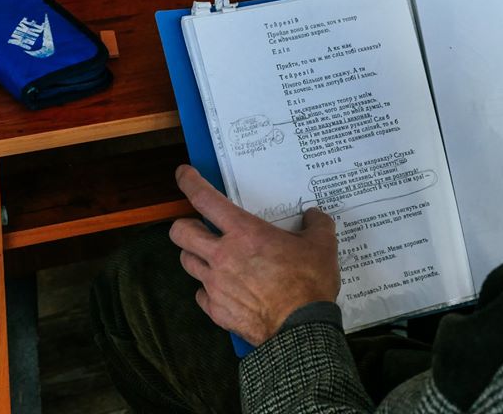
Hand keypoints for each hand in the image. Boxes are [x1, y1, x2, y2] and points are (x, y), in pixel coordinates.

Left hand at [169, 165, 339, 346]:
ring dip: (195, 256)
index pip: (205, 199)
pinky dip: (209, 289)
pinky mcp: (216, 309)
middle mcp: (222, 255)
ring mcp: (215, 284)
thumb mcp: (322, 245)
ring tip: (213, 257)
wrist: (301, 329)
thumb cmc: (309, 282)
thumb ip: (317, 224)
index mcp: (244, 232)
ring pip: (186, 262)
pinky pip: (201, 294)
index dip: (190, 182)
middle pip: (180, 232)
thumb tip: (314, 215)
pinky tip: (226, 290)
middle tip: (199, 227)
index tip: (184, 174)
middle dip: (184, 225)